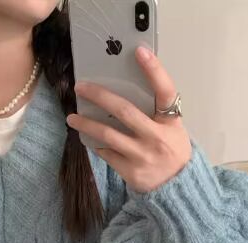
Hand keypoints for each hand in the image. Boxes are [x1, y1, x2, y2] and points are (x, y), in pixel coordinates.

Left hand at [66, 45, 192, 192]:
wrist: (176, 187)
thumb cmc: (170, 150)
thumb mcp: (172, 128)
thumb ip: (155, 112)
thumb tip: (122, 91)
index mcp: (171, 122)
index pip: (165, 91)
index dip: (154, 70)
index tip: (139, 51)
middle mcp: (156, 137)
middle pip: (125, 111)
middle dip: (100, 96)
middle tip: (81, 87)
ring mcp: (142, 156)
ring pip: (108, 135)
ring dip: (86, 125)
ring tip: (72, 118)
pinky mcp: (130, 171)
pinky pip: (106, 153)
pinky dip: (95, 144)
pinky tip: (87, 138)